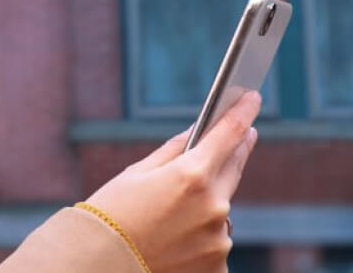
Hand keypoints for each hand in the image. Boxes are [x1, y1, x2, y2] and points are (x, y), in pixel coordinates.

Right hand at [83, 91, 261, 272]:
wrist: (100, 264)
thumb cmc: (111, 214)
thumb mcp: (136, 174)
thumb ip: (174, 152)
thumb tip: (198, 133)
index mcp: (192, 174)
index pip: (229, 133)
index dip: (242, 111)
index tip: (252, 97)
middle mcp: (214, 205)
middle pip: (233, 167)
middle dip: (235, 150)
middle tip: (244, 133)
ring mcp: (219, 238)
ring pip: (220, 209)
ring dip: (207, 203)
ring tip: (173, 213)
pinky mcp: (218, 265)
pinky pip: (214, 240)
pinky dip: (200, 237)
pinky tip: (175, 242)